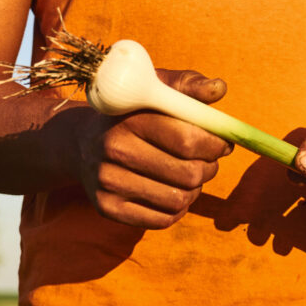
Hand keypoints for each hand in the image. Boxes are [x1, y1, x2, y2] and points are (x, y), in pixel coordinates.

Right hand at [74, 70, 233, 228]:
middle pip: (188, 173)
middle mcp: (114, 150)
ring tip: (190, 175)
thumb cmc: (133, 112)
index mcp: (130, 118)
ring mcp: (107, 182)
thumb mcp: (155, 89)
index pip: (188, 140)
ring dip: (195, 189)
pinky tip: (172, 190)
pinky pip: (163, 219)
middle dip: (209, 168)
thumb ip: (188, 86)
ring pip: (179, 199)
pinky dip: (177, 208)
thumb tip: (219, 88)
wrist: (82, 142)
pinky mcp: (106, 208)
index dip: (216, 144)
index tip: (223, 143)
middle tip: (208, 161)